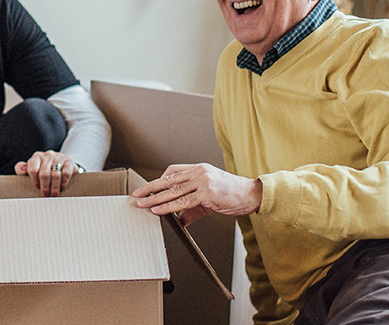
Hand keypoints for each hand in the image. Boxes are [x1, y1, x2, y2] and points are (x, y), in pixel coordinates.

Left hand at [14, 150, 78, 196]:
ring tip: (53, 195)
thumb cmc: (45, 168)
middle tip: (46, 195)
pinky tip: (61, 187)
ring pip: (55, 175)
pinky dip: (63, 183)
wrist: (64, 163)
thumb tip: (21, 169)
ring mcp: (59, 157)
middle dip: (45, 187)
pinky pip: (66, 173)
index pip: (32, 169)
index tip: (37, 188)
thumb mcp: (33, 168)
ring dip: (54, 187)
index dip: (35, 181)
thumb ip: (23, 169)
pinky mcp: (69, 161)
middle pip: (44, 174)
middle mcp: (47, 155)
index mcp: (36, 157)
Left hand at [131, 163, 261, 225]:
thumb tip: (179, 220)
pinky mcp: (206, 193)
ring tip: (143, 204)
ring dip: (155, 198)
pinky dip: (168, 206)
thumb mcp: (208, 199)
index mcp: (199, 169)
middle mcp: (199, 172)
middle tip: (137, 194)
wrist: (251, 195)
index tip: (147, 188)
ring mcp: (202, 181)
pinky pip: (182, 201)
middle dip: (150, 188)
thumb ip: (192, 208)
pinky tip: (158, 210)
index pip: (172, 171)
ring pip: (173, 191)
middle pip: (168, 179)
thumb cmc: (231, 195)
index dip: (158, 180)